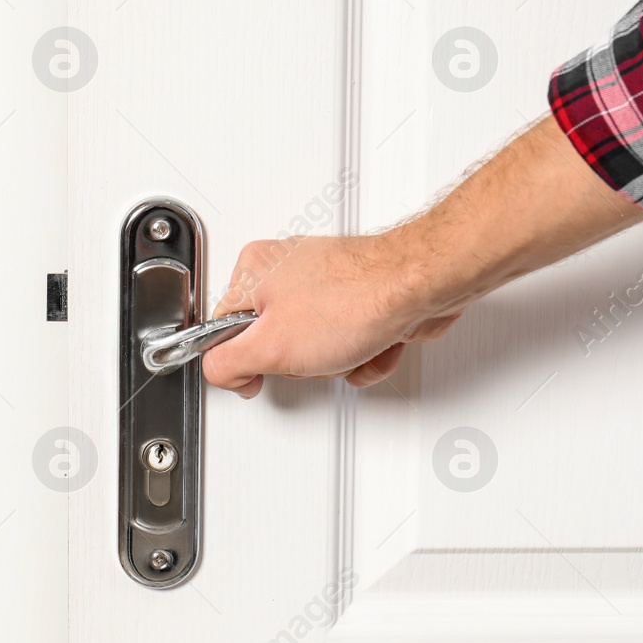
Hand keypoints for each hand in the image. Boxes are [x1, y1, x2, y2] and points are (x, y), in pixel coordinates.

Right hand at [201, 232, 459, 397]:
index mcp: (254, 269)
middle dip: (303, 361)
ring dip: (339, 362)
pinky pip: (351, 344)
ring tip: (350, 346)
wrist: (421, 286)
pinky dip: (365, 355)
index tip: (258, 374)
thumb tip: (220, 372)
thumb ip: (228, 363)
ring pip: (316, 349)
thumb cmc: (356, 299)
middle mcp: (288, 269)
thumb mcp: (270, 347)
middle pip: (274, 343)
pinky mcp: (360, 298)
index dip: (241, 361)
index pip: (223, 329)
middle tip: (314, 353)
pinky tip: (375, 345)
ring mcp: (326, 283)